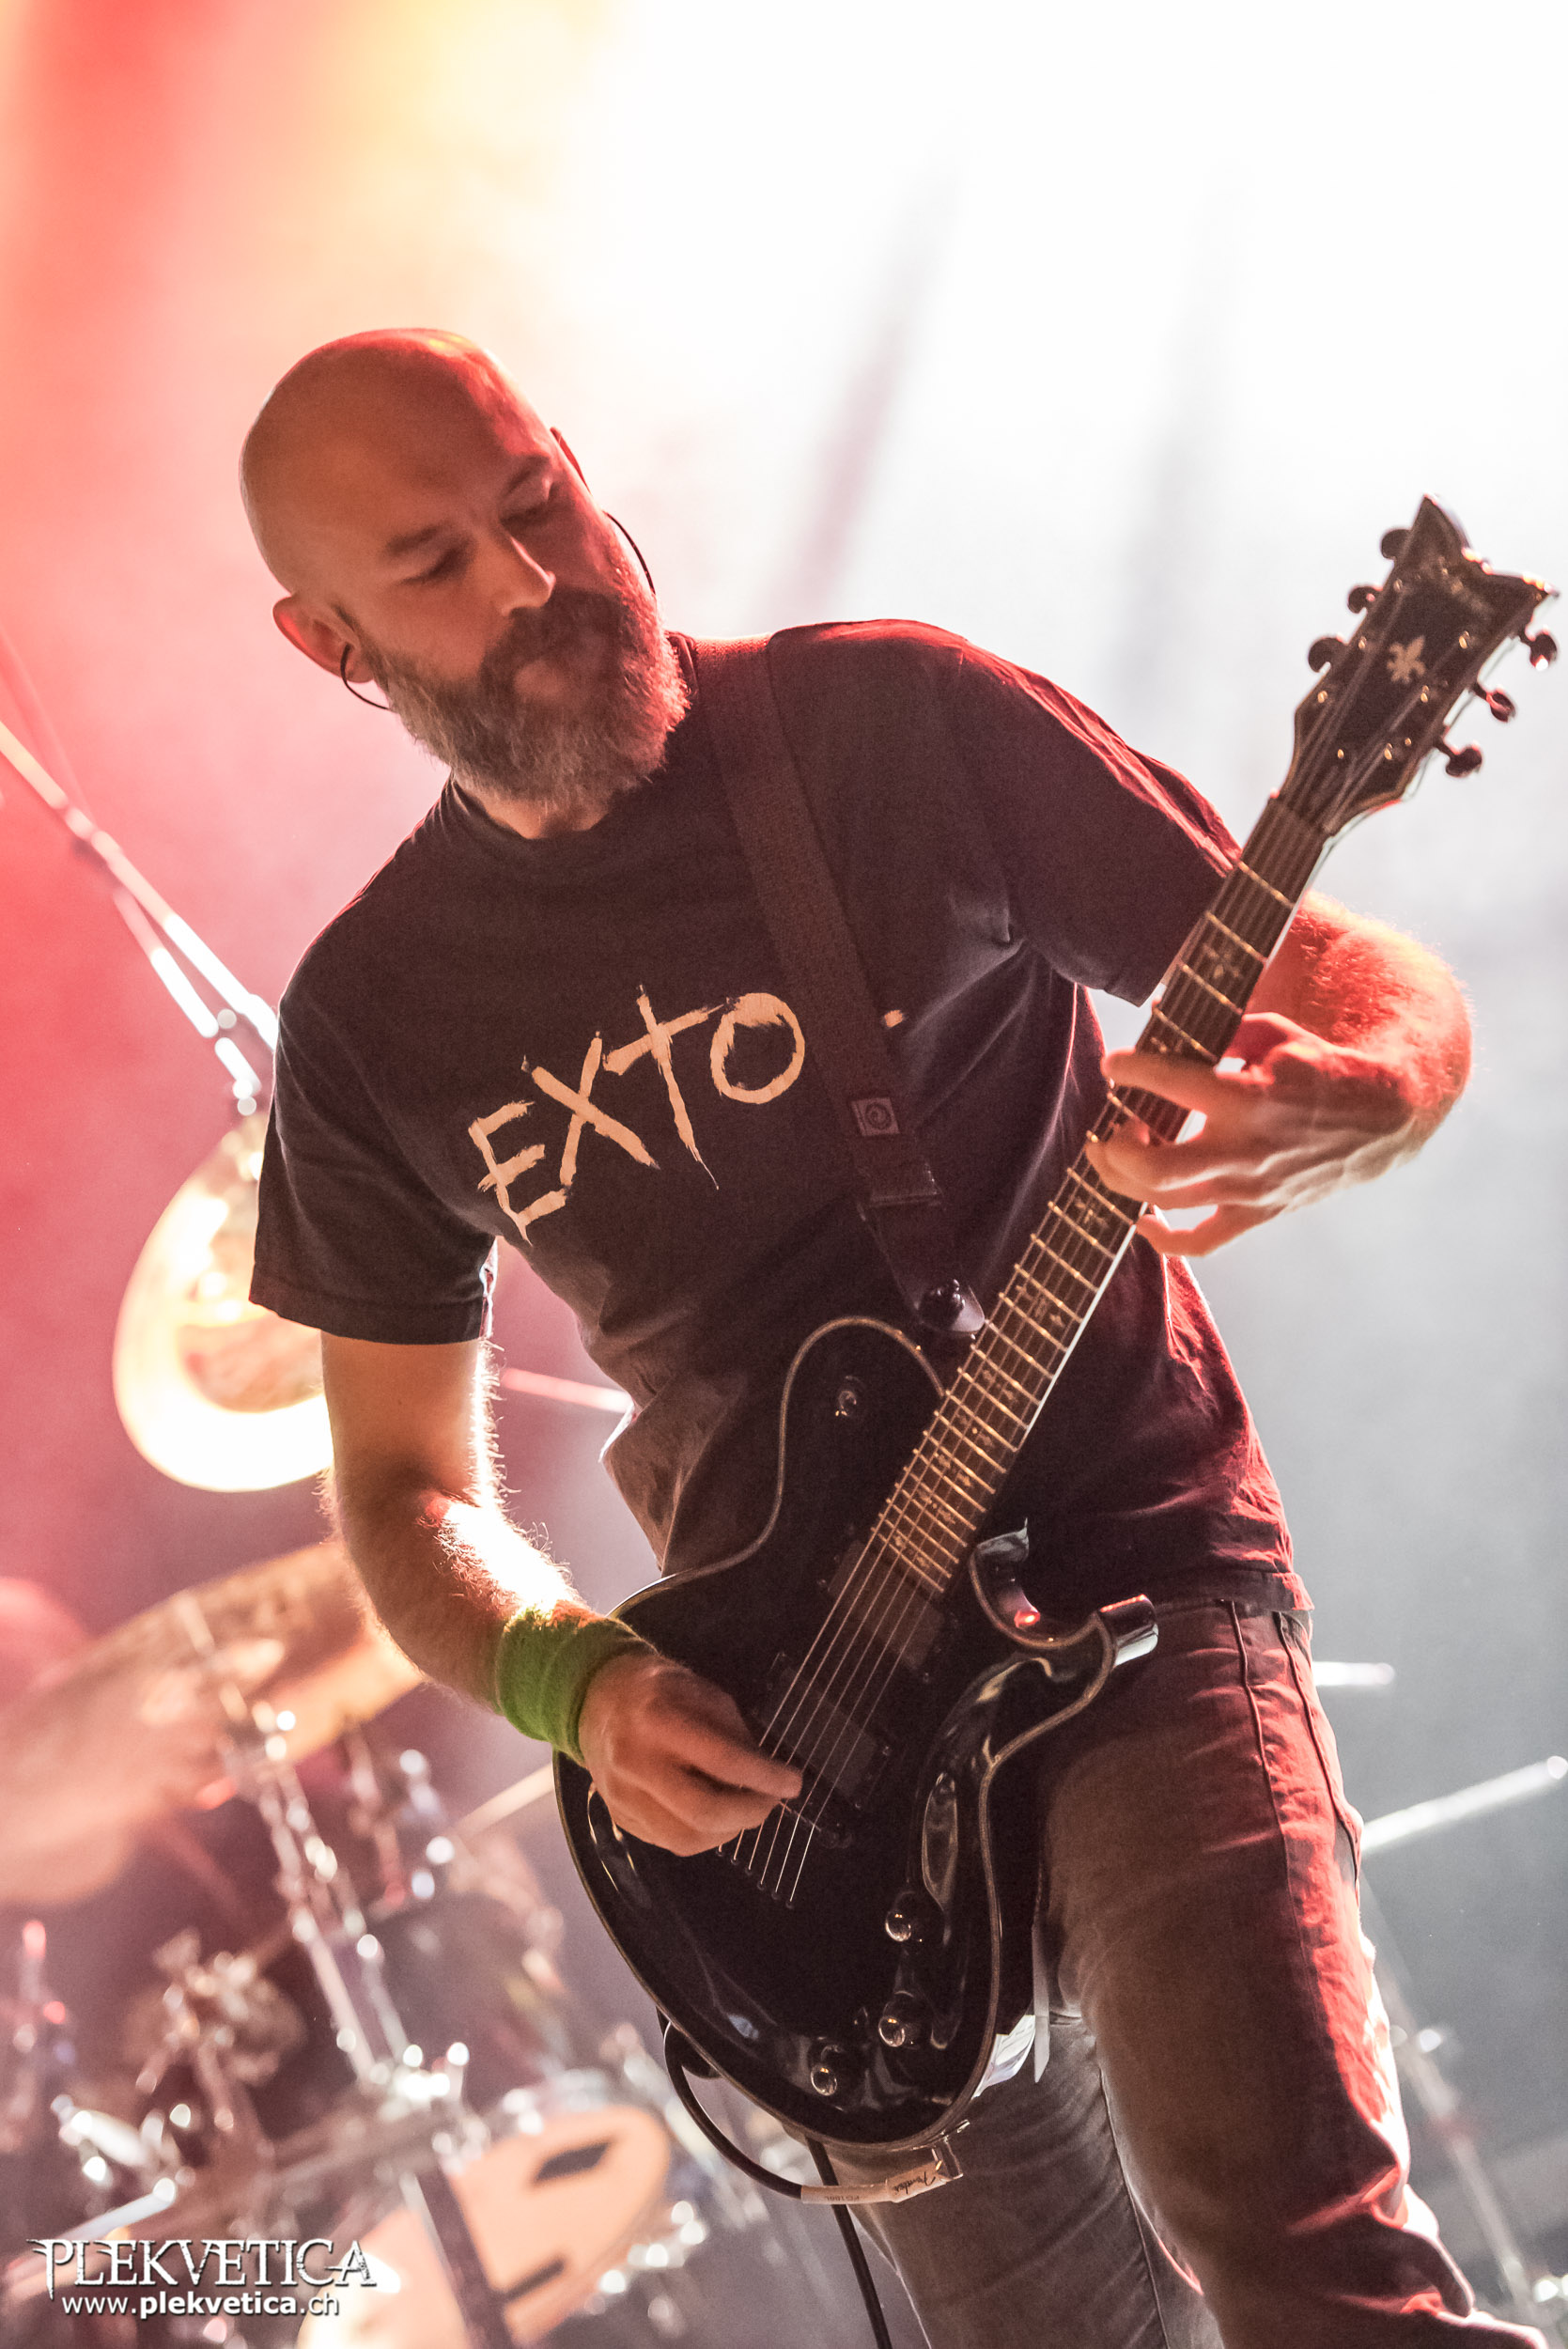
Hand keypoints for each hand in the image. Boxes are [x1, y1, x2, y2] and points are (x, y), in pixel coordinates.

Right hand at [576, 1651, 801, 1854]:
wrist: (596, 1700)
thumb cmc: (658, 1690)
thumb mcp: (702, 1691)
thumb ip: (733, 1733)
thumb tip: (765, 1776)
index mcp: (657, 1721)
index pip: (720, 1760)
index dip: (764, 1776)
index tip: (794, 1783)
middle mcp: (635, 1763)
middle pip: (702, 1811)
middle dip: (750, 1813)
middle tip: (772, 1801)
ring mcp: (622, 1796)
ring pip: (687, 1838)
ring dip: (729, 1830)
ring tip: (745, 1808)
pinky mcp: (619, 1818)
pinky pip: (671, 1842)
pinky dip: (704, 1835)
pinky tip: (716, 1815)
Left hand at [1083, 1013, 1418, 1258]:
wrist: (1378, 1118)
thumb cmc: (1318, 1069)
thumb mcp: (1272, 1034)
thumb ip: (1216, 1029)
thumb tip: (1158, 1012)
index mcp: (1246, 1097)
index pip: (1168, 1083)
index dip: (1130, 1070)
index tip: (1115, 1065)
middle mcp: (1242, 1150)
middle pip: (1154, 1167)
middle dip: (1116, 1148)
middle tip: (1114, 1126)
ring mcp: (1248, 1189)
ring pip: (1165, 1201)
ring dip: (1124, 1181)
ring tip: (1115, 1156)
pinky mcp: (1256, 1213)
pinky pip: (1200, 1243)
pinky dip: (1163, 1239)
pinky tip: (1142, 1219)